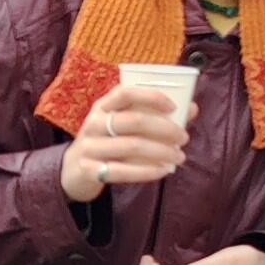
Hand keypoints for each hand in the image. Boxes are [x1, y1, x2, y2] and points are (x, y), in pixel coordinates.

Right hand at [58, 79, 191, 203]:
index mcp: (102, 106)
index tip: (174, 106)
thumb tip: (192, 108)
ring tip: (179, 156)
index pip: (126, 92)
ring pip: (131, 146)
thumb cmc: (107, 141)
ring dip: (161, 151)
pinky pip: (122, 171)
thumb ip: (153, 115)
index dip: (151, 96)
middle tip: (183, 137)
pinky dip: (146, 171)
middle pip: (134, 121)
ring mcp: (90, 147)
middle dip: (164, 129)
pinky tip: (163, 171)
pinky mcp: (89, 170)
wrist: (73, 170)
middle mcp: (94, 123)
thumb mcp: (121, 124)